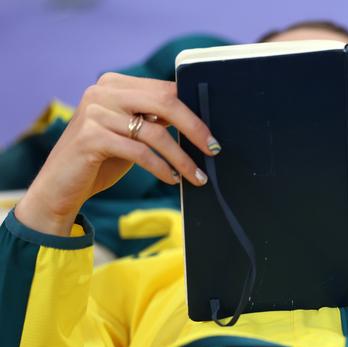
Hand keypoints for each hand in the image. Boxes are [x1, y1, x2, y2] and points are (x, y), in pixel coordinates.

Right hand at [15, 73, 219, 235]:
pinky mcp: (91, 138)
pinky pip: (140, 152)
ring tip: (196, 177)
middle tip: (213, 150)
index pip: (165, 89)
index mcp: (115, 84)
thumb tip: (197, 122)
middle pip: (165, 102)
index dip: (193, 109)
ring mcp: (95, 113)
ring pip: (155, 132)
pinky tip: (172, 180)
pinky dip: (161, 168)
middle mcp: (103, 92)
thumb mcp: (130, 134)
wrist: (60, 186)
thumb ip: (153, 120)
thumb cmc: (101, 160)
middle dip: (194, 128)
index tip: (212, 133)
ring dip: (181, 158)